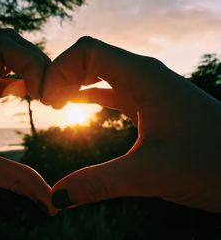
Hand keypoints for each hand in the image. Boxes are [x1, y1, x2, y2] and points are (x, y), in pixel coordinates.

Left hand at [0, 29, 56, 214]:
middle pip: (8, 42)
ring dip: (28, 69)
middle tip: (49, 94)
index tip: (44, 96)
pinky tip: (28, 95)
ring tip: (43, 96)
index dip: (32, 63)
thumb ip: (15, 179)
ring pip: (4, 52)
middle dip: (36, 63)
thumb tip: (52, 201)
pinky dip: (18, 78)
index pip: (3, 46)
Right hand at [42, 36, 220, 212]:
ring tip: (54, 104)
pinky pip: (111, 91)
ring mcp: (148, 89)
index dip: (60, 69)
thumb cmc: (212, 163)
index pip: (88, 51)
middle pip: (91, 58)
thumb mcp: (150, 173)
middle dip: (63, 75)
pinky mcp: (150, 105)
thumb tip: (57, 198)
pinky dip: (89, 95)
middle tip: (46, 103)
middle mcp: (144, 75)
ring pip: (101, 73)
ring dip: (75, 84)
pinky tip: (75, 105)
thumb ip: (99, 184)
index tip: (47, 100)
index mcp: (143, 76)